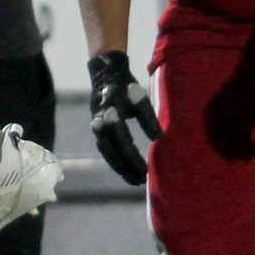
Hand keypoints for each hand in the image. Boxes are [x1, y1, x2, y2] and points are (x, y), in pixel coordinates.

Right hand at [87, 50, 159, 186]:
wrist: (105, 73)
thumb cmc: (126, 85)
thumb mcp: (139, 98)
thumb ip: (148, 118)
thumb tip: (159, 139)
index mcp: (111, 112)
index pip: (122, 141)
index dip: (133, 157)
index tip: (146, 170)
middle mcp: (99, 121)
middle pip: (112, 151)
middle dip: (125, 167)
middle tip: (140, 181)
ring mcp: (96, 125)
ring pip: (106, 152)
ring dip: (119, 167)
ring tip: (134, 181)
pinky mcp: (97, 128)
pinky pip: (105, 149)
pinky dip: (115, 161)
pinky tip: (126, 170)